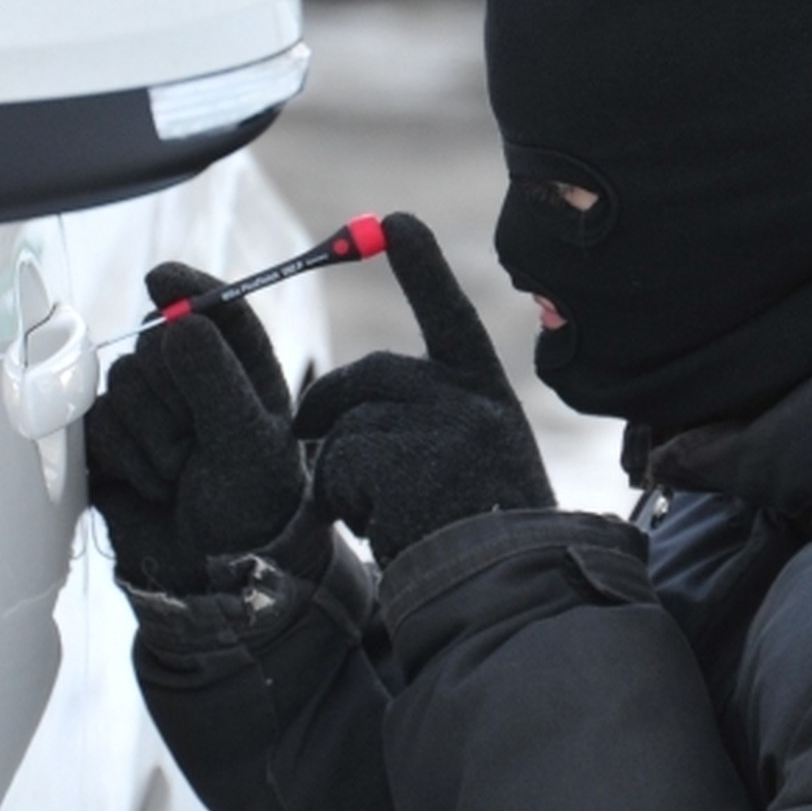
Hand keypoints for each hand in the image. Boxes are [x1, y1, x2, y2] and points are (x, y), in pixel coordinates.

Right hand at [85, 263, 308, 594]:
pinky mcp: (112, 439)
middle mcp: (196, 379)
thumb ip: (216, 381)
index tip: (159, 281)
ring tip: (178, 475)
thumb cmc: (251, 510)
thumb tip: (177, 322)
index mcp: (245, 369)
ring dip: (146, 437)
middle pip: (156, 342)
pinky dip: (116, 456)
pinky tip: (148, 484)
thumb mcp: (248, 444)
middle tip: (195, 445)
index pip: (218, 308)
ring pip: (121, 382)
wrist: (211, 578)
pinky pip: (92, 421)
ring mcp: (152, 408)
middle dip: (169, 396)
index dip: (188, 287)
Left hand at [295, 212, 553, 566]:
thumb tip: (346, 404)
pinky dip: (341, 500)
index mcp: (485, 391)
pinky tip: (384, 525)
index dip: (423, 269)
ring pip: (347, 427)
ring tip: (385, 510)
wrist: (507, 589)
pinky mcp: (406, 465)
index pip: (450, 316)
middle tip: (304, 430)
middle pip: (369, 374)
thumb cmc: (483, 525)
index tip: (396, 221)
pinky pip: (338, 466)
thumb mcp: (477, 454)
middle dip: (327, 403)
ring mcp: (440, 430)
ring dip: (342, 471)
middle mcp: (467, 399)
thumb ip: (430, 415)